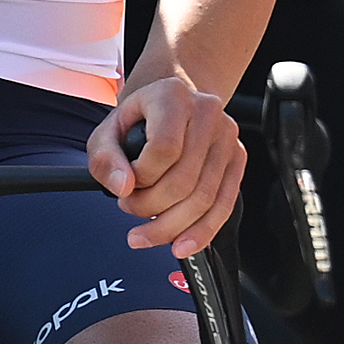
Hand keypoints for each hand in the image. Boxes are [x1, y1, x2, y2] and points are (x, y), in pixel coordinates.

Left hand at [94, 66, 245, 254]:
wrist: (170, 102)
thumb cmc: (137, 119)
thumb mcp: (106, 132)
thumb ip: (104, 159)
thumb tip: (123, 188)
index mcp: (173, 98)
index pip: (163, 149)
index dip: (141, 177)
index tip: (124, 187)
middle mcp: (207, 114)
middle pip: (185, 180)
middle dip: (151, 207)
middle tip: (128, 208)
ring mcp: (228, 137)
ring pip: (206, 198)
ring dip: (172, 225)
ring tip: (145, 232)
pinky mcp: (238, 159)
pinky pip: (224, 204)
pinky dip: (201, 231)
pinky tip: (180, 244)